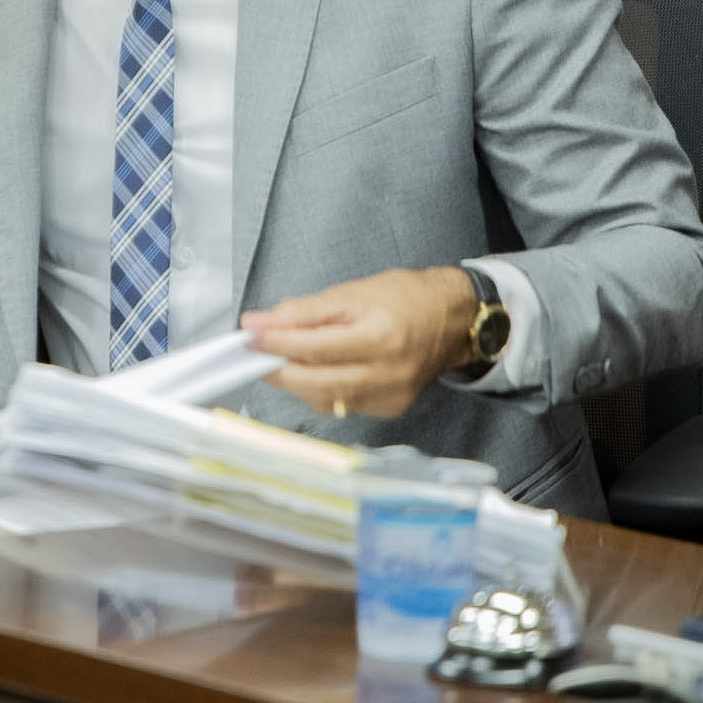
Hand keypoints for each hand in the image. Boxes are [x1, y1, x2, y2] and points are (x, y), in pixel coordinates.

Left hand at [239, 266, 478, 418]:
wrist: (451, 320)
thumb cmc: (404, 298)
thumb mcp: (352, 292)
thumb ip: (305, 311)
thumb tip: (261, 323)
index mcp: (379, 337)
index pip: (315, 348)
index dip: (277, 343)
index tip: (250, 335)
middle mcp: (387, 373)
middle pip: (317, 383)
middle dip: (280, 369)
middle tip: (258, 353)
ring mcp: (390, 396)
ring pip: (326, 400)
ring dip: (297, 382)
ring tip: (285, 360)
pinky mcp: (391, 409)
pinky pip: (343, 406)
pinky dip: (321, 391)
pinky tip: (317, 373)